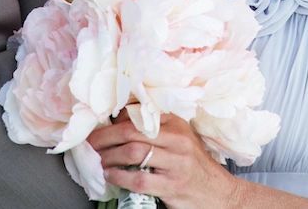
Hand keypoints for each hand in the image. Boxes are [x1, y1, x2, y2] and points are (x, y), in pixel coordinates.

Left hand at [87, 114, 235, 208]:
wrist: (218, 193)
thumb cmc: (194, 164)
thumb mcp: (179, 139)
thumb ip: (155, 128)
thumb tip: (119, 120)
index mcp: (176, 123)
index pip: (139, 114)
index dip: (113, 120)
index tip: (96, 125)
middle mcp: (177, 139)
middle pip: (131, 131)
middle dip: (104, 137)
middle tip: (89, 143)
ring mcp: (176, 163)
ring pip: (132, 152)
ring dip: (108, 157)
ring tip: (98, 160)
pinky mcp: (172, 185)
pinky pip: (138, 178)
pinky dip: (119, 176)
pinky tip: (110, 175)